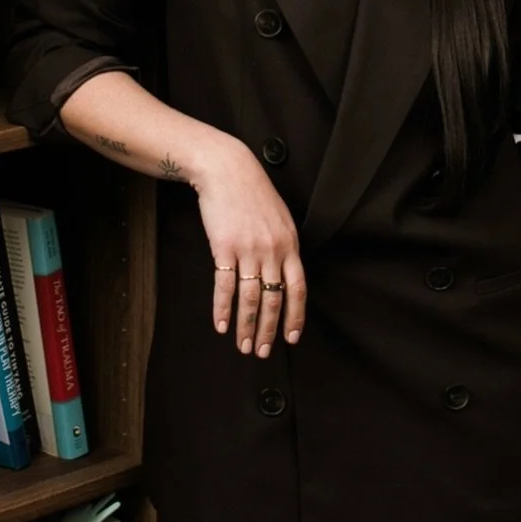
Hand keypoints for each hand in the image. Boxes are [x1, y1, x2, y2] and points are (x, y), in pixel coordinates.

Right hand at [191, 136, 306, 358]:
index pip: (298, 288)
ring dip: (247, 326)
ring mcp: (249, 250)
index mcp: (290, 244)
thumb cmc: (253, 192)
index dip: (295, 316)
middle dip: (269, 330)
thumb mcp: (279, 218)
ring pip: (251, 298)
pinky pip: (225, 286)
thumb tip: (284, 274)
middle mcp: (273, 250)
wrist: (227, 170)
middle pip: (274, 299)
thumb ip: (283, 246)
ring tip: (244, 346)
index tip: (291, 338)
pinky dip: (223, 309)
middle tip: (263, 352)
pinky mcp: (224, 248)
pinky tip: (222, 325)